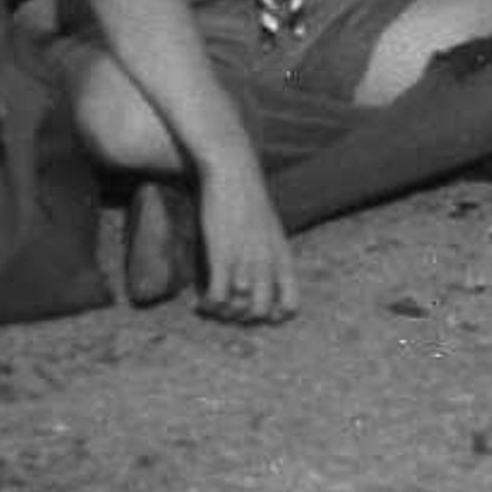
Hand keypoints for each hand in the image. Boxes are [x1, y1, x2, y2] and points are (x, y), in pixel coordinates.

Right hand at [194, 162, 297, 324]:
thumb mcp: (269, 228)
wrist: (233, 173)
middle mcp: (268, 264)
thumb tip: (260, 273)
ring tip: (211, 306)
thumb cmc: (247, 198)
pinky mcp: (223, 256)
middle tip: (226, 310)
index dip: (276, 316)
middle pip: (262, 312)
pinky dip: (209, 305)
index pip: (291, 305)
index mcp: (283, 258)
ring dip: (223, 313)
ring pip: (240, 308)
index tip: (256, 312)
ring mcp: (246, 261)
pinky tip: (200, 301)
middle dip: (242, 318)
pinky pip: (219, 296)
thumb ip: (269, 253)